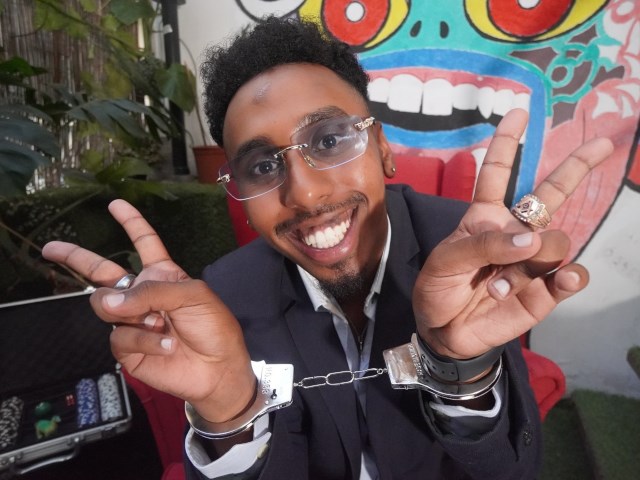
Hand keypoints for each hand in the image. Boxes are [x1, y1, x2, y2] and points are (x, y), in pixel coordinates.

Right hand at [42, 200, 254, 422]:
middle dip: (75, 257)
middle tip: (50, 248)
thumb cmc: (214, 326)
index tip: (115, 204)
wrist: (218, 368)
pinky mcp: (128, 349)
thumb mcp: (193, 296)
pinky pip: (119, 337)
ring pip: (104, 306)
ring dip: (132, 314)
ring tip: (159, 324)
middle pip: (102, 272)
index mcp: (162, 275)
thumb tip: (108, 300)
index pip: (144, 243)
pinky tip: (165, 345)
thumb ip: (151, 291)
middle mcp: (142, 294)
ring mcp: (132, 321)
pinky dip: (143, 341)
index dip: (131, 223)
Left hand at [413, 109, 613, 358]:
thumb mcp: (446, 262)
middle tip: (603, 143)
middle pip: (549, 194)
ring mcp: (532, 261)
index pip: (498, 175)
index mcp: (485, 218)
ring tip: (496, 286)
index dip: (508, 144)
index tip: (520, 112)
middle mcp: (514, 233)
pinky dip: (570, 275)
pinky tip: (565, 278)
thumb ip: (483, 246)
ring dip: (532, 259)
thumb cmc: (439, 289)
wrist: (444, 332)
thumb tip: (531, 238)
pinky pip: (569, 276)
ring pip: (556, 240)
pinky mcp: (545, 290)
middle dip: (575, 167)